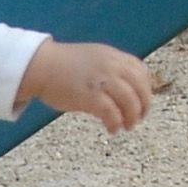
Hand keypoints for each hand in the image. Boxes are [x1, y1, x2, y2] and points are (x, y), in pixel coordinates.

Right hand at [22, 39, 155, 132]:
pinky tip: (112, 129)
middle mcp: (113, 67)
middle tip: (140, 118)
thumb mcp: (95, 58)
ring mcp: (103, 81)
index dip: (146, 88)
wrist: (41, 66)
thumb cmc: (64, 64)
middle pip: (140, 88)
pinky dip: (115, 123)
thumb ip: (111, 68)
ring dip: (132, 117)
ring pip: (130, 101)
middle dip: (144, 105)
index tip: (144, 100)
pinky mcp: (90, 96)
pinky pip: (111, 112)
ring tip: (128, 126)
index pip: (141, 72)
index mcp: (115, 57)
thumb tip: (124, 87)